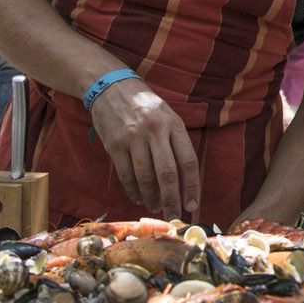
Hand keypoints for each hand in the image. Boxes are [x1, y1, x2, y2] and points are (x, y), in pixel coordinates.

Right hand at [89, 78, 200, 218]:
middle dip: (172, 200)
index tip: (192, 205)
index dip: (192, 186)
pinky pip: (126, 175)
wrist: (111, 87)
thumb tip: (185, 180)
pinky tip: (139, 198)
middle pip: (167, 174)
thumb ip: (177, 142)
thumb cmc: (145, 105)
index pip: (188, 161)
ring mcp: (133, 137)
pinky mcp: (114, 144)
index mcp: (173, 124)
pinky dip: (134, 191)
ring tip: (156, 207)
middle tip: (174, 215)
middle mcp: (154, 130)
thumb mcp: (168, 115)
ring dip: (152, 198)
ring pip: (145, 178)